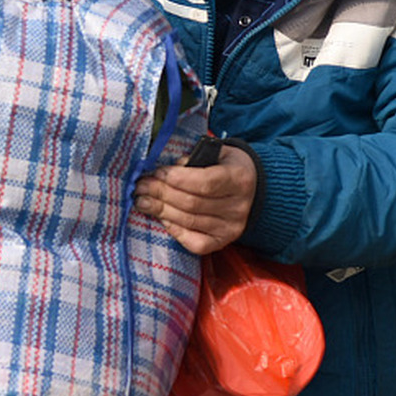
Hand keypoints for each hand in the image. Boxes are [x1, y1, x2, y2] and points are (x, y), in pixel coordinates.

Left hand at [134, 148, 256, 255]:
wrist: (254, 189)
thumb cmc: (228, 166)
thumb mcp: (218, 153)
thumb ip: (194, 159)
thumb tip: (163, 172)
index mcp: (239, 179)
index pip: (205, 183)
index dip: (177, 179)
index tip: (157, 172)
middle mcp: (238, 207)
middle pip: (192, 204)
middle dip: (161, 194)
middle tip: (141, 186)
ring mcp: (231, 228)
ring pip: (189, 222)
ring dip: (161, 211)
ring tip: (143, 201)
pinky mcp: (222, 242)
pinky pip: (194, 242)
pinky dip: (175, 230)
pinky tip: (163, 218)